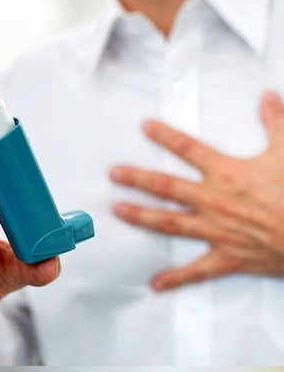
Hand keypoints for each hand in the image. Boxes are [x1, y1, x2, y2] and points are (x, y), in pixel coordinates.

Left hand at [109, 92, 283, 290]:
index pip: (187, 148)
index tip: (144, 127)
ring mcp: (215, 230)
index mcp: (226, 173)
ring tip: (117, 210)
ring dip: (141, 216)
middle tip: (114, 173)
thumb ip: (276, 122)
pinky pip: (197, 270)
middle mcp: (213, 200)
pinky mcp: (225, 256)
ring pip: (169, 222)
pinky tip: (156, 284)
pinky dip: (176, 278)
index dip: (164, 135)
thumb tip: (269, 97)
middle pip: (166, 186)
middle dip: (137, 178)